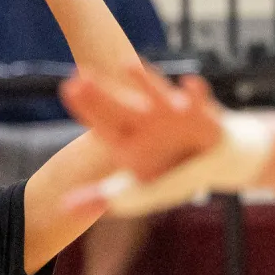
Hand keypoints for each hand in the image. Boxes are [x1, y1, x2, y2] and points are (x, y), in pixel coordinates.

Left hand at [58, 71, 225, 209]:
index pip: (102, 125)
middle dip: (101, 95)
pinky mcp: (200, 115)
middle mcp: (146, 123)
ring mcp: (171, 115)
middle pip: (120, 108)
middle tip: (79, 77)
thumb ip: (101, 197)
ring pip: (155, 94)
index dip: (86, 108)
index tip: (68, 88)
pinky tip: (189, 83)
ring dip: (144, 82)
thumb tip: (62, 209)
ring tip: (129, 65)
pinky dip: (195, 93)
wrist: (212, 159)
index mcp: (128, 141)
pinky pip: (198, 101)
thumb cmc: (168, 176)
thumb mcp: (136, 192)